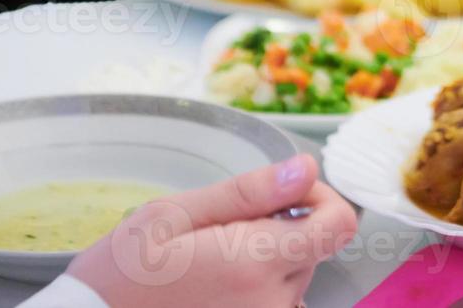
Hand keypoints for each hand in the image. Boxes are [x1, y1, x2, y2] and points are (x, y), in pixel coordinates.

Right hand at [67, 155, 354, 307]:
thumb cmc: (122, 275)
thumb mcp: (172, 215)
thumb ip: (249, 193)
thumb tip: (307, 168)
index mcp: (258, 263)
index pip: (340, 224)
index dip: (321, 197)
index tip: (282, 193)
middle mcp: (275, 303)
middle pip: (313, 246)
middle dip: (281, 226)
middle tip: (221, 229)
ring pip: (294, 275)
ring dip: (266, 259)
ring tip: (208, 262)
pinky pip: (275, 303)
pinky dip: (255, 289)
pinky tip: (211, 287)